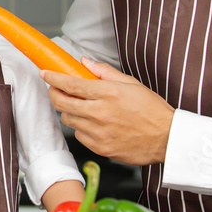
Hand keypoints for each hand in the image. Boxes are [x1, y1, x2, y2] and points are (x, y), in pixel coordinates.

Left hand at [43, 58, 173, 165]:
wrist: (167, 139)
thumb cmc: (152, 110)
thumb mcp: (131, 84)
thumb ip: (104, 72)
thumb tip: (84, 62)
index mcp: (108, 93)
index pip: (71, 84)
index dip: (53, 78)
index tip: (45, 73)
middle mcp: (100, 113)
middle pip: (62, 103)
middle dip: (54, 93)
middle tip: (56, 89)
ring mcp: (99, 133)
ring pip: (68, 120)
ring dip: (68, 111)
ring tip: (79, 106)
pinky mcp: (101, 148)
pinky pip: (80, 135)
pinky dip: (81, 127)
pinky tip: (92, 123)